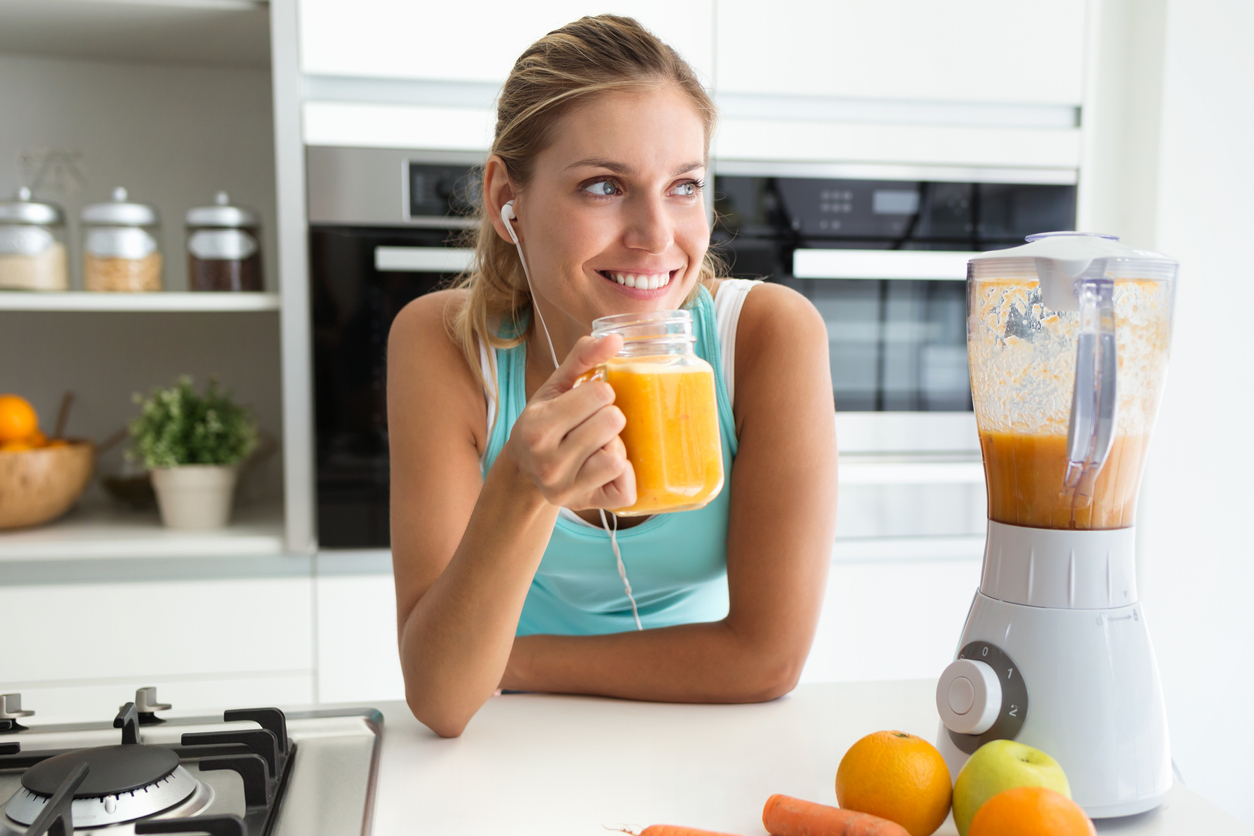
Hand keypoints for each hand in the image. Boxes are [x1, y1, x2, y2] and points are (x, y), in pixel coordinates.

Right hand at [505, 334, 636, 510]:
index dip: (602, 392)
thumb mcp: (555, 388)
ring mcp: (566, 488)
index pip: (600, 394)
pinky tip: (608, 466)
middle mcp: (548, 462)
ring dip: (616, 446)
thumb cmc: (544, 423)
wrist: (524, 472)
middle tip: (595, 423)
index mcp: (538, 427)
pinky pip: (625, 491)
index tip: (589, 401)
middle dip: (610, 417)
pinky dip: (625, 476)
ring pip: (618, 457)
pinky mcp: (586, 506)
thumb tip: (616, 338)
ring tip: (600, 444)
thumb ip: (582, 358)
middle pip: (612, 422)